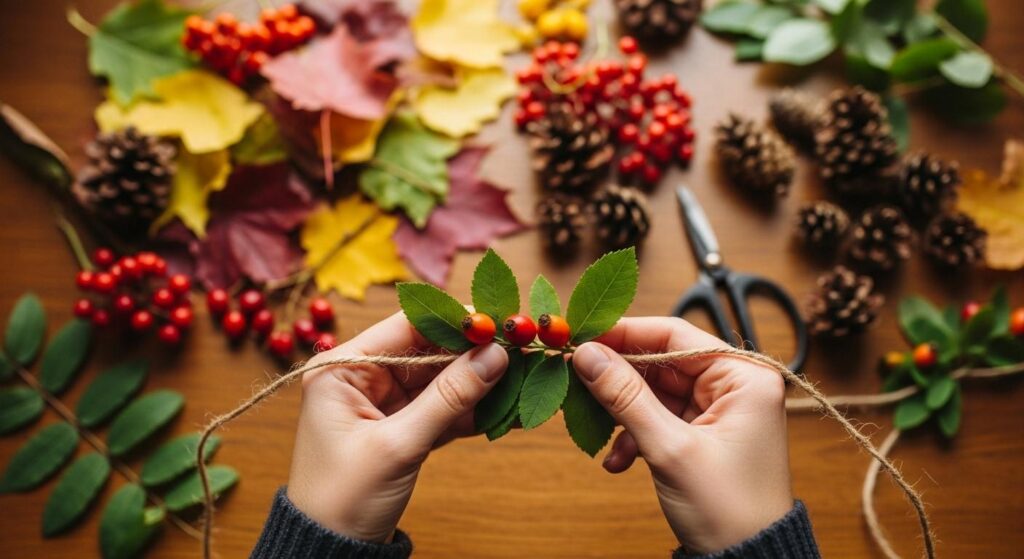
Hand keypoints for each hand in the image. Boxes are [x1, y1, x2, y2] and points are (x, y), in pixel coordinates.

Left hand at [286, 312, 507, 542]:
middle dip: (474, 355)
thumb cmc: (343, 499)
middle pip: (429, 351)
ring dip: (480, 385)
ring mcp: (383, 403)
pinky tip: (507, 410)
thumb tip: (495, 356)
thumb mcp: (398, 445)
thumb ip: (449, 398)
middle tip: (523, 353)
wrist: (329, 554)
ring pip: (442, 381)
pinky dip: (473, 412)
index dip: (455, 323)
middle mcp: (362, 377)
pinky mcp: (401, 429)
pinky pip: (443, 409)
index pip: (407, 326)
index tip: (500, 323)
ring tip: (524, 381)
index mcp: (343, 368)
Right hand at [572, 317, 792, 553]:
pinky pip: (659, 418)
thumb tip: (587, 355)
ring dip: (623, 414)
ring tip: (598, 432)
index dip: (625, 334)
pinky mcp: (704, 433)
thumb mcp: (669, 448)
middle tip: (577, 382)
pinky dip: (635, 435)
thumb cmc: (729, 509)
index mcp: (744, 376)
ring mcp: (719, 410)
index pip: (674, 333)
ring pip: (655, 392)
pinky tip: (619, 460)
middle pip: (661, 362)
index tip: (582, 336)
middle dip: (618, 380)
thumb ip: (626, 396)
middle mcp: (735, 385)